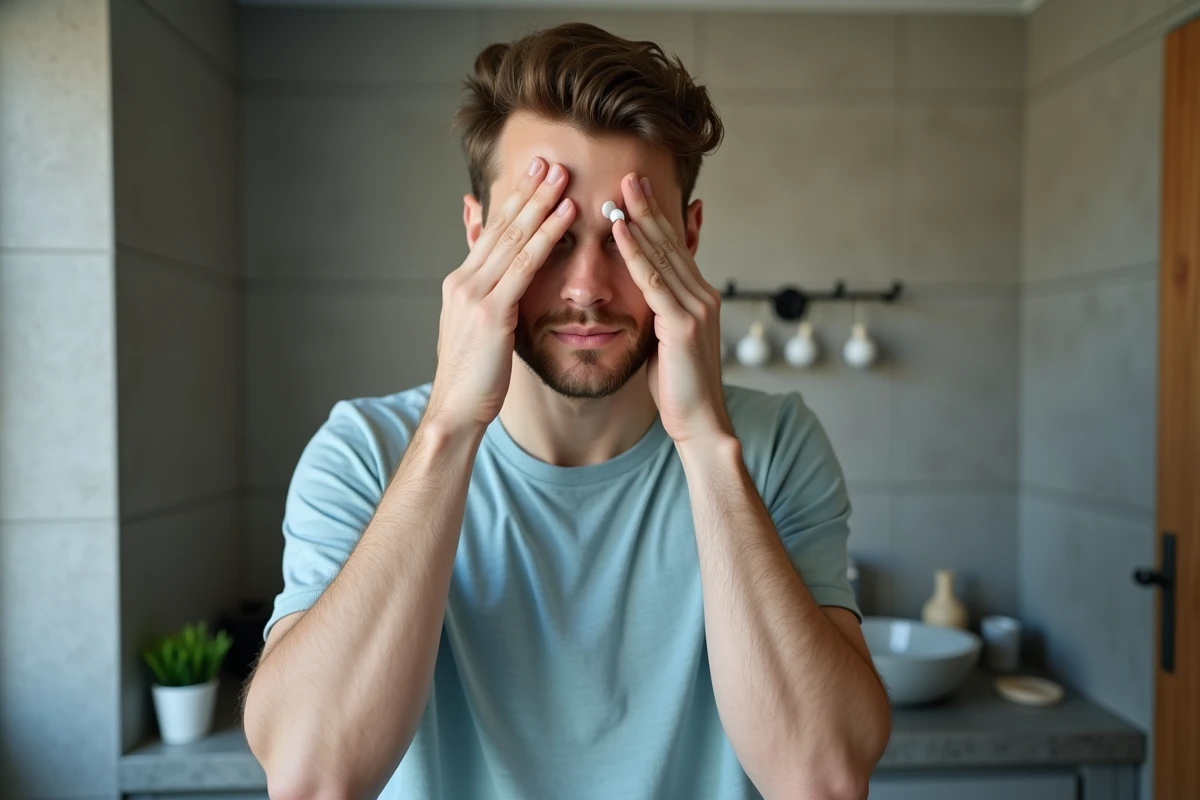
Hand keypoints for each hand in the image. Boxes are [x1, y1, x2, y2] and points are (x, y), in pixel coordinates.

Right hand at [426, 158, 575, 432]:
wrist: (455, 411)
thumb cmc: (473, 377)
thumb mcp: (475, 328)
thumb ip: (485, 296)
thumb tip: (497, 282)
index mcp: (461, 282)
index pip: (492, 232)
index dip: (514, 200)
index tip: (534, 174)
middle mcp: (464, 280)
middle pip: (501, 226)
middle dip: (527, 191)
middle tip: (550, 159)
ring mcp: (475, 294)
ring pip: (513, 238)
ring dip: (541, 203)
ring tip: (562, 176)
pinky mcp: (490, 311)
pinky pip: (525, 265)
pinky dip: (548, 236)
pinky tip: (566, 215)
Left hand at [612, 173, 732, 445]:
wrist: (698, 424)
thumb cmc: (677, 388)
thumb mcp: (667, 342)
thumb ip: (659, 313)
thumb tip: (643, 297)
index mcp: (699, 298)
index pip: (675, 249)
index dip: (655, 219)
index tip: (636, 192)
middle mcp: (703, 295)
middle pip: (672, 242)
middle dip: (649, 207)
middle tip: (629, 174)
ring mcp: (696, 308)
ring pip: (663, 254)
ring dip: (640, 219)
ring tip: (620, 190)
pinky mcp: (683, 324)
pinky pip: (653, 280)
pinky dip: (635, 251)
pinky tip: (618, 229)